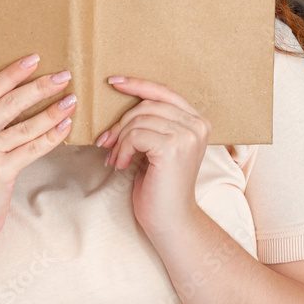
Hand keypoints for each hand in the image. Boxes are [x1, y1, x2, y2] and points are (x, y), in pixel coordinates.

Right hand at [0, 54, 76, 249]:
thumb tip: (22, 99)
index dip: (14, 73)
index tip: (35, 59)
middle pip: (10, 102)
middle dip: (40, 87)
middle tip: (63, 76)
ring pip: (25, 125)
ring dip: (52, 111)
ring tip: (71, 100)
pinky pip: (32, 148)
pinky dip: (52, 136)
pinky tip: (66, 126)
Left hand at [97, 77, 209, 241]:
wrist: (170, 220)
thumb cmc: (159, 185)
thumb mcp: (157, 146)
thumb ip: (152, 122)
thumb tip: (121, 96)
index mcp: (197, 121)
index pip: (164, 91)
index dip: (138, 84)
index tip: (114, 82)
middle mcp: (196, 125)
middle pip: (147, 105)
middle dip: (121, 122)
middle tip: (106, 142)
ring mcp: (187, 136)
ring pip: (138, 120)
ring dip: (119, 139)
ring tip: (115, 157)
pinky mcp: (173, 148)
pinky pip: (135, 135)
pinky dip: (122, 149)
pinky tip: (120, 164)